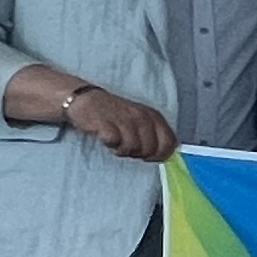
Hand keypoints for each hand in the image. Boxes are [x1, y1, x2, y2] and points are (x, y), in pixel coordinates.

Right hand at [60, 88, 176, 162]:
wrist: (87, 100)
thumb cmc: (117, 115)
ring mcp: (124, 119)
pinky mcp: (105, 123)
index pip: (169, 143)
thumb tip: (166, 156)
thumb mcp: (141, 121)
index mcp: (154, 116)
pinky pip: (114, 142)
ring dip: (122, 150)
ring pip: (132, 148)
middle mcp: (141, 116)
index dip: (160, 155)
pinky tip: (105, 137)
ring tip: (116, 141)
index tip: (148, 156)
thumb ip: (155, 136)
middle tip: (127, 146)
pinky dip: (109, 144)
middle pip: (149, 149)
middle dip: (138, 154)